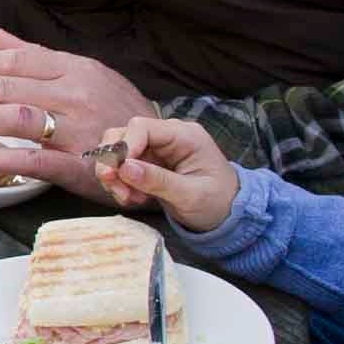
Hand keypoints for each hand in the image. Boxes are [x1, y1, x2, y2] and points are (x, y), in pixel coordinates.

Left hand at [0, 28, 156, 198]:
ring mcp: (78, 130)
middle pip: (4, 88)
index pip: (10, 63)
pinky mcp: (78, 166)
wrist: (159, 151)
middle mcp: (75, 94)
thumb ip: (34, 56)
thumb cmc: (112, 110)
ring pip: (13, 117)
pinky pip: (29, 159)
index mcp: (72, 68)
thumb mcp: (81, 73)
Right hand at [92, 116, 238, 232]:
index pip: (141, 127)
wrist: (230, 215)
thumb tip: (124, 168)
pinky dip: (120, 182)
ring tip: (127, 198)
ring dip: (114, 175)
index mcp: (184, 135)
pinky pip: (122, 166)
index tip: (116, 173)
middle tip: (115, 188)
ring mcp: (156, 149)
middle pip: (123, 135)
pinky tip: (134, 198)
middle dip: (113, 162)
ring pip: (117, 150)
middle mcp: (167, 136)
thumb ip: (158, 181)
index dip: (123, 147)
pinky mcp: (148, 162)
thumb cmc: (218, 203)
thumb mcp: (191, 195)